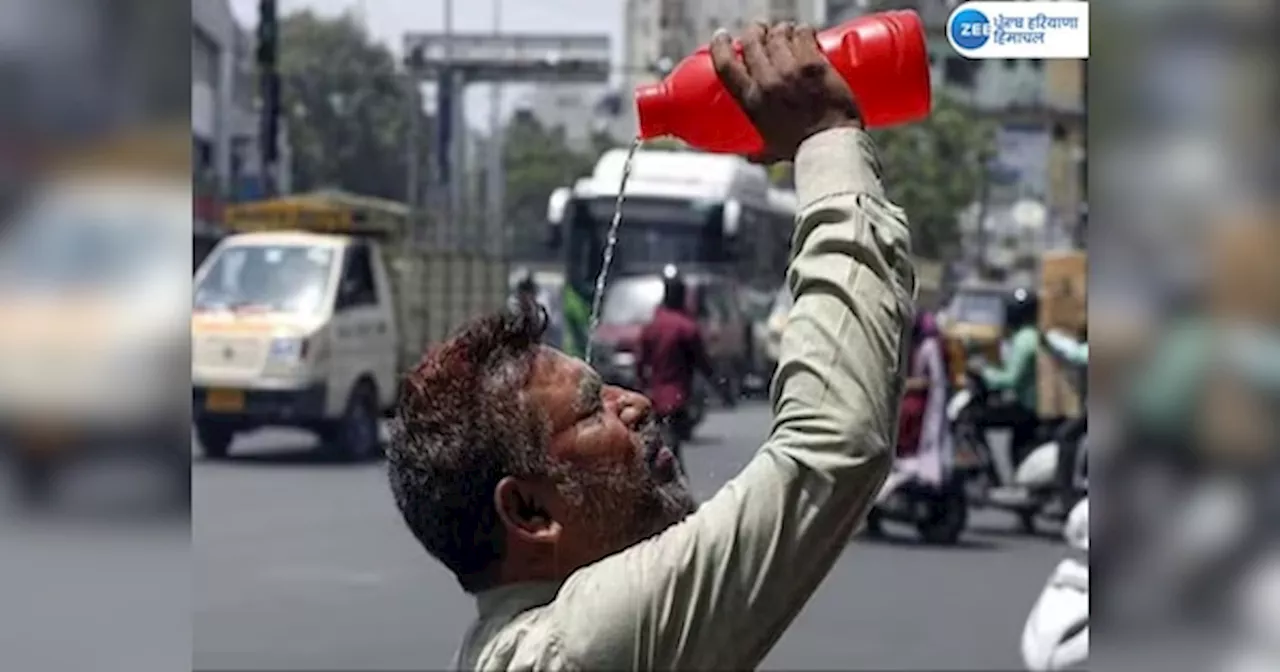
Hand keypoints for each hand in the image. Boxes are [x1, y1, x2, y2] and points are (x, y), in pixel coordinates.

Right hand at [710, 21, 860, 163]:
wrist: (830, 148)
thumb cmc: (802, 151)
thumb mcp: (769, 150)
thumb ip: (758, 152)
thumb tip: (751, 157)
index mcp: (751, 101)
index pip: (725, 63)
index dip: (720, 45)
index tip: (722, 37)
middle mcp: (767, 82)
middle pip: (752, 41)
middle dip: (755, 31)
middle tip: (762, 32)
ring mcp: (790, 71)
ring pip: (778, 34)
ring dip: (781, 30)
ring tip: (788, 33)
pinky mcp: (813, 64)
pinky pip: (803, 34)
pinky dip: (803, 30)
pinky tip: (806, 34)